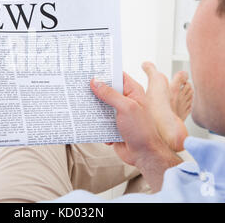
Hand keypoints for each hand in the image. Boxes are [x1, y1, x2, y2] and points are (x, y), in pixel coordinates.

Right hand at [91, 66, 184, 190]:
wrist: (143, 155)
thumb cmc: (142, 131)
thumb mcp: (126, 108)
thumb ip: (110, 94)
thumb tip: (96, 82)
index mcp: (133, 92)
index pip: (118, 76)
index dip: (106, 72)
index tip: (91, 69)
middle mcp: (126, 101)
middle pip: (107, 90)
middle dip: (95, 90)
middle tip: (80, 86)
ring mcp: (119, 113)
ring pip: (101, 105)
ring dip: (93, 108)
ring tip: (82, 105)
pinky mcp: (112, 125)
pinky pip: (99, 120)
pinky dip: (95, 122)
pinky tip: (91, 124)